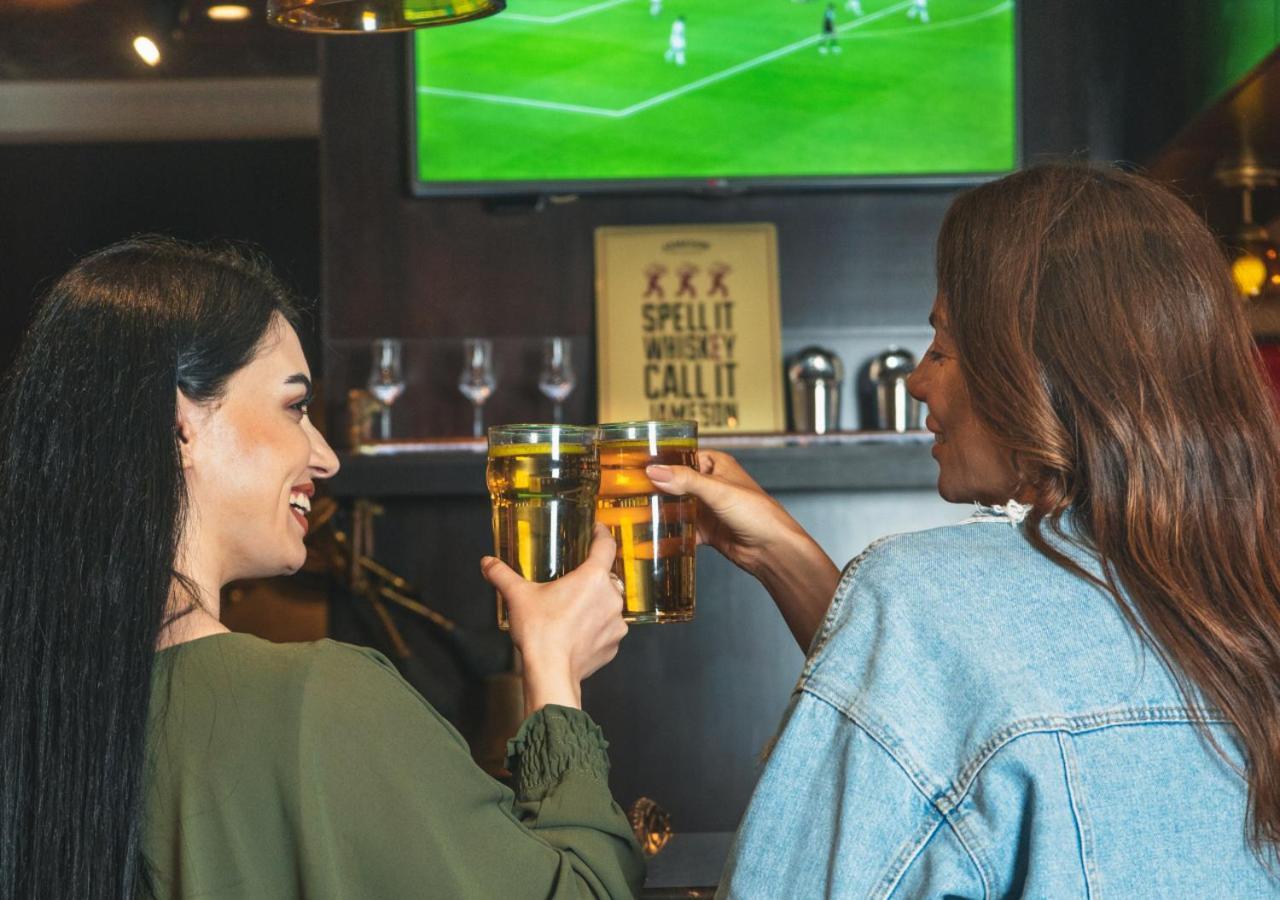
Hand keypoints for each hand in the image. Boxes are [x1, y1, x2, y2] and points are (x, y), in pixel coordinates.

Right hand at [480, 524, 628, 713]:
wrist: (551, 673)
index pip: (606, 546)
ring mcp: (616, 624)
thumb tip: (488, 563)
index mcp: (593, 578)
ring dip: (596, 603)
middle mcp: (611, 598)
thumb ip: (502, 575)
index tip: (597, 530)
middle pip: (608, 577)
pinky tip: (577, 632)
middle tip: (574, 579)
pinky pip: (608, 629)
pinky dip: (597, 628)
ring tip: (572, 609)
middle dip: (593, 577)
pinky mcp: (613, 645)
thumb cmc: (540, 632)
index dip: (602, 534)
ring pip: (609, 604)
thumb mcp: (517, 597)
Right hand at [645, 450, 803, 576]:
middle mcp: (710, 485)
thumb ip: (685, 480)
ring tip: (633, 512)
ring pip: (677, 507)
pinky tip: (652, 537)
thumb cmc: (757, 513)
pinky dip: (669, 534)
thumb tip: (654, 471)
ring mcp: (707, 508)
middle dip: (656, 488)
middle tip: (628, 490)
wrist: (771, 549)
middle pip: (676, 483)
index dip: (662, 460)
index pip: (683, 456)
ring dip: (661, 511)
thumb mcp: (718, 490)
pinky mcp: (706, 531)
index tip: (636, 464)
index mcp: (716, 465)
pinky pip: (682, 530)